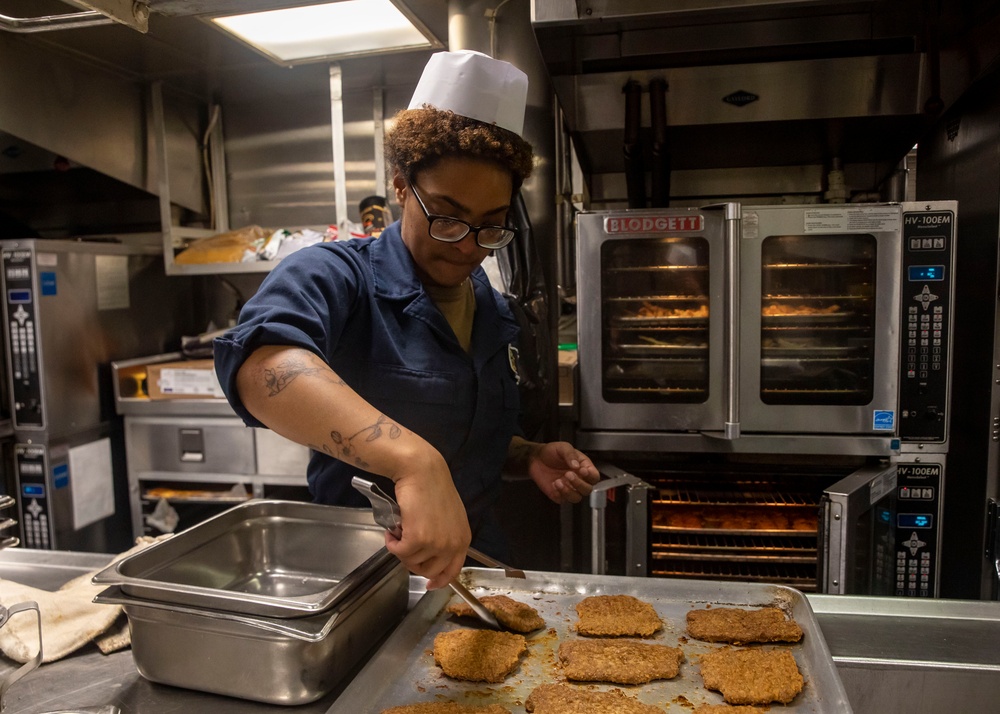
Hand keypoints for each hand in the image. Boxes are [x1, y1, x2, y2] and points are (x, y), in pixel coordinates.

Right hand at [383, 449, 470, 589]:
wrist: (422, 471)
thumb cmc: (432, 488)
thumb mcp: (449, 516)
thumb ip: (445, 536)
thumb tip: (432, 554)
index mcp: (463, 539)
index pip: (453, 570)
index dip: (439, 580)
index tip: (429, 584)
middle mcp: (452, 544)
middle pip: (429, 570)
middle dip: (413, 562)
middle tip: (404, 546)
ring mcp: (436, 543)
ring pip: (411, 561)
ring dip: (400, 549)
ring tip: (398, 531)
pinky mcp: (418, 539)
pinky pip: (399, 552)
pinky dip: (391, 544)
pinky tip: (391, 531)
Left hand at [526, 441, 599, 503]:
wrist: (536, 458)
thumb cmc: (552, 452)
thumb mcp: (562, 447)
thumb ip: (570, 454)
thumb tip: (576, 465)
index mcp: (583, 467)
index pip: (594, 476)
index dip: (591, 476)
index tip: (582, 470)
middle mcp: (579, 479)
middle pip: (587, 489)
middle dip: (579, 484)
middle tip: (568, 474)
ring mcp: (569, 488)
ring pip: (577, 498)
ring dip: (569, 492)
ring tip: (559, 481)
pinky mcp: (559, 495)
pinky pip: (563, 500)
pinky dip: (559, 494)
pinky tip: (554, 484)